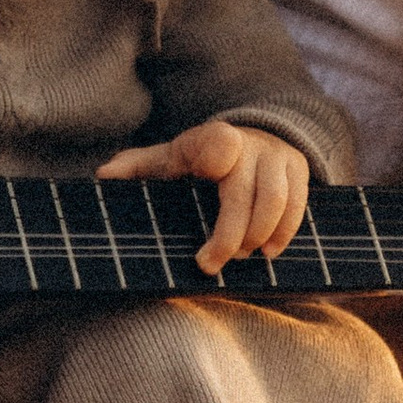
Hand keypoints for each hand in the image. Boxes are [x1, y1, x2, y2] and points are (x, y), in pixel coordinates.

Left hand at [97, 117, 310, 272]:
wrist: (253, 137)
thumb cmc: (200, 158)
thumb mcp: (168, 159)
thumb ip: (137, 167)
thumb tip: (103, 176)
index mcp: (210, 139)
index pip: (217, 143)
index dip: (217, 155)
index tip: (210, 172)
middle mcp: (247, 143)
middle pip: (243, 194)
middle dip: (228, 236)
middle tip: (209, 265)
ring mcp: (276, 155)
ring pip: (275, 202)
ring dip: (258, 237)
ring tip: (241, 258)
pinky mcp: (298, 168)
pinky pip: (297, 205)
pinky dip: (284, 232)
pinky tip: (268, 252)